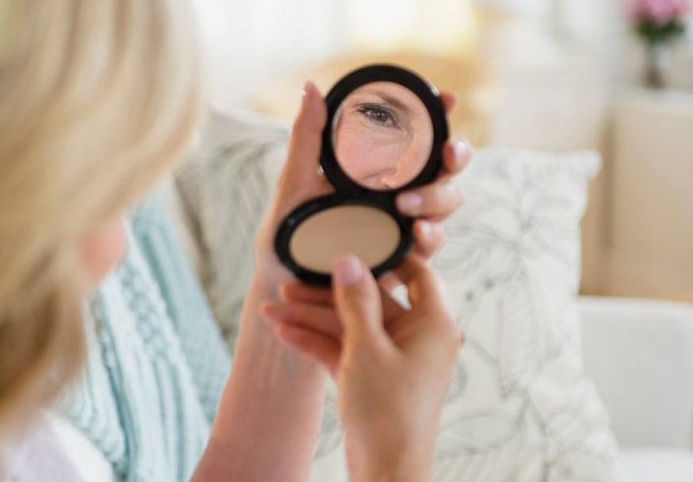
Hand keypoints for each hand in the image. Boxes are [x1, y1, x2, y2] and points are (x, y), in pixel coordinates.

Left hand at [251, 82, 469, 296]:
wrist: (281, 285)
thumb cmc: (287, 234)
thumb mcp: (295, 182)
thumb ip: (307, 137)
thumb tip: (311, 87)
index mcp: (377, 173)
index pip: (417, 140)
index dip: (438, 117)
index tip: (448, 100)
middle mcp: (397, 197)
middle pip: (444, 170)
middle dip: (456, 157)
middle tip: (448, 153)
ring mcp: (403, 228)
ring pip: (445, 206)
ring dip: (438, 199)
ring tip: (409, 204)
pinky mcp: (402, 263)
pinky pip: (428, 248)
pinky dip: (429, 237)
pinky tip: (418, 233)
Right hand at [262, 255, 460, 480]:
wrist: (386, 470)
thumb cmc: (388, 411)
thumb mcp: (367, 346)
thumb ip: (356, 300)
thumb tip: (350, 261)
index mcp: (433, 323)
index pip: (416, 273)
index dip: (385, 257)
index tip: (352, 244)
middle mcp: (416, 337)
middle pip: (369, 301)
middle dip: (325, 296)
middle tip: (288, 286)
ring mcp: (393, 358)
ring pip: (349, 326)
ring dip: (310, 319)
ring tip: (271, 312)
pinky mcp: (372, 378)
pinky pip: (342, 350)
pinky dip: (315, 343)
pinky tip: (284, 335)